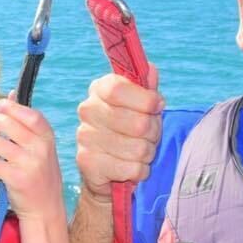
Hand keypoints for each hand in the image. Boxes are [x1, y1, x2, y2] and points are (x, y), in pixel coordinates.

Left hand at [0, 96, 66, 224]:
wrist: (45, 208)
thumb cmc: (40, 173)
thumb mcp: (41, 147)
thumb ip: (27, 123)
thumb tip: (11, 94)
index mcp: (47, 138)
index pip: (30, 114)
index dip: (11, 107)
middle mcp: (41, 149)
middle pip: (9, 125)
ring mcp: (29, 165)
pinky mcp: (17, 180)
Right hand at [73, 65, 163, 202]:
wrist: (107, 168)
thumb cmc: (129, 130)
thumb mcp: (142, 106)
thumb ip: (147, 89)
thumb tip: (151, 71)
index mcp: (100, 89)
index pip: (120, 89)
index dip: (146, 100)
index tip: (158, 106)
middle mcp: (87, 110)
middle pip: (138, 123)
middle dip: (154, 133)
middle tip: (148, 135)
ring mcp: (85, 137)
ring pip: (139, 149)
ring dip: (147, 154)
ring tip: (139, 152)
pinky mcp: (87, 163)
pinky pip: (132, 169)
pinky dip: (140, 171)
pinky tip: (130, 168)